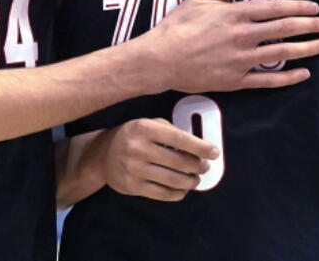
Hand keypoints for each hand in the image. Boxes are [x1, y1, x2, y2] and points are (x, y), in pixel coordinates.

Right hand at [94, 119, 216, 201]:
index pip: (179, 139)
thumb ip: (170, 131)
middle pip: (179, 162)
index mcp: (145, 128)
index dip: (200, 146)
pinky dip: (178, 193)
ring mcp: (135, 169)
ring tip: (195, 179)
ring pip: (173, 180)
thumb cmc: (133, 136)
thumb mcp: (148, 124)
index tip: (215, 152)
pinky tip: (182, 189)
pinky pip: (163, 194)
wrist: (103, 155)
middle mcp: (138, 148)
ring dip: (190, 181)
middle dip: (198, 166)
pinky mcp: (133, 187)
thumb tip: (197, 146)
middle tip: (205, 167)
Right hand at [143, 0, 318, 93]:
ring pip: (281, 54)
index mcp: (235, 14)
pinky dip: (288, 77)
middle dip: (310, 26)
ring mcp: (241, 60)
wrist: (160, 59)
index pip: (276, 8)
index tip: (315, 6)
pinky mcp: (236, 80)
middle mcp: (243, 36)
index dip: (299, 6)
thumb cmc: (178, 26)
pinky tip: (304, 74)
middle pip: (285, 29)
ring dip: (306, 49)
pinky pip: (268, 80)